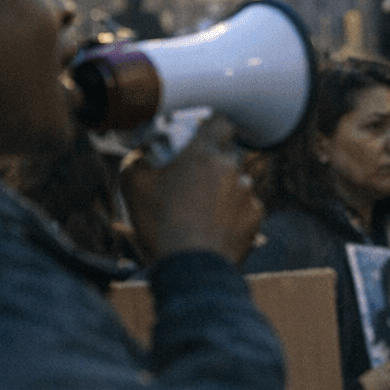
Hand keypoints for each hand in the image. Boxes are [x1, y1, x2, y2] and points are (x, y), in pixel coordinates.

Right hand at [119, 114, 262, 263]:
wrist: (191, 266)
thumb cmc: (160, 225)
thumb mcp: (133, 187)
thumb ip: (137, 159)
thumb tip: (142, 152)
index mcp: (203, 153)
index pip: (220, 122)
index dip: (212, 127)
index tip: (202, 137)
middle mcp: (230, 167)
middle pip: (232, 152)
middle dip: (218, 161)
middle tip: (198, 178)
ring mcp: (247, 191)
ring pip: (242, 179)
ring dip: (228, 187)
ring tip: (207, 207)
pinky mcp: (255, 215)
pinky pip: (248, 206)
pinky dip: (235, 213)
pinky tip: (217, 226)